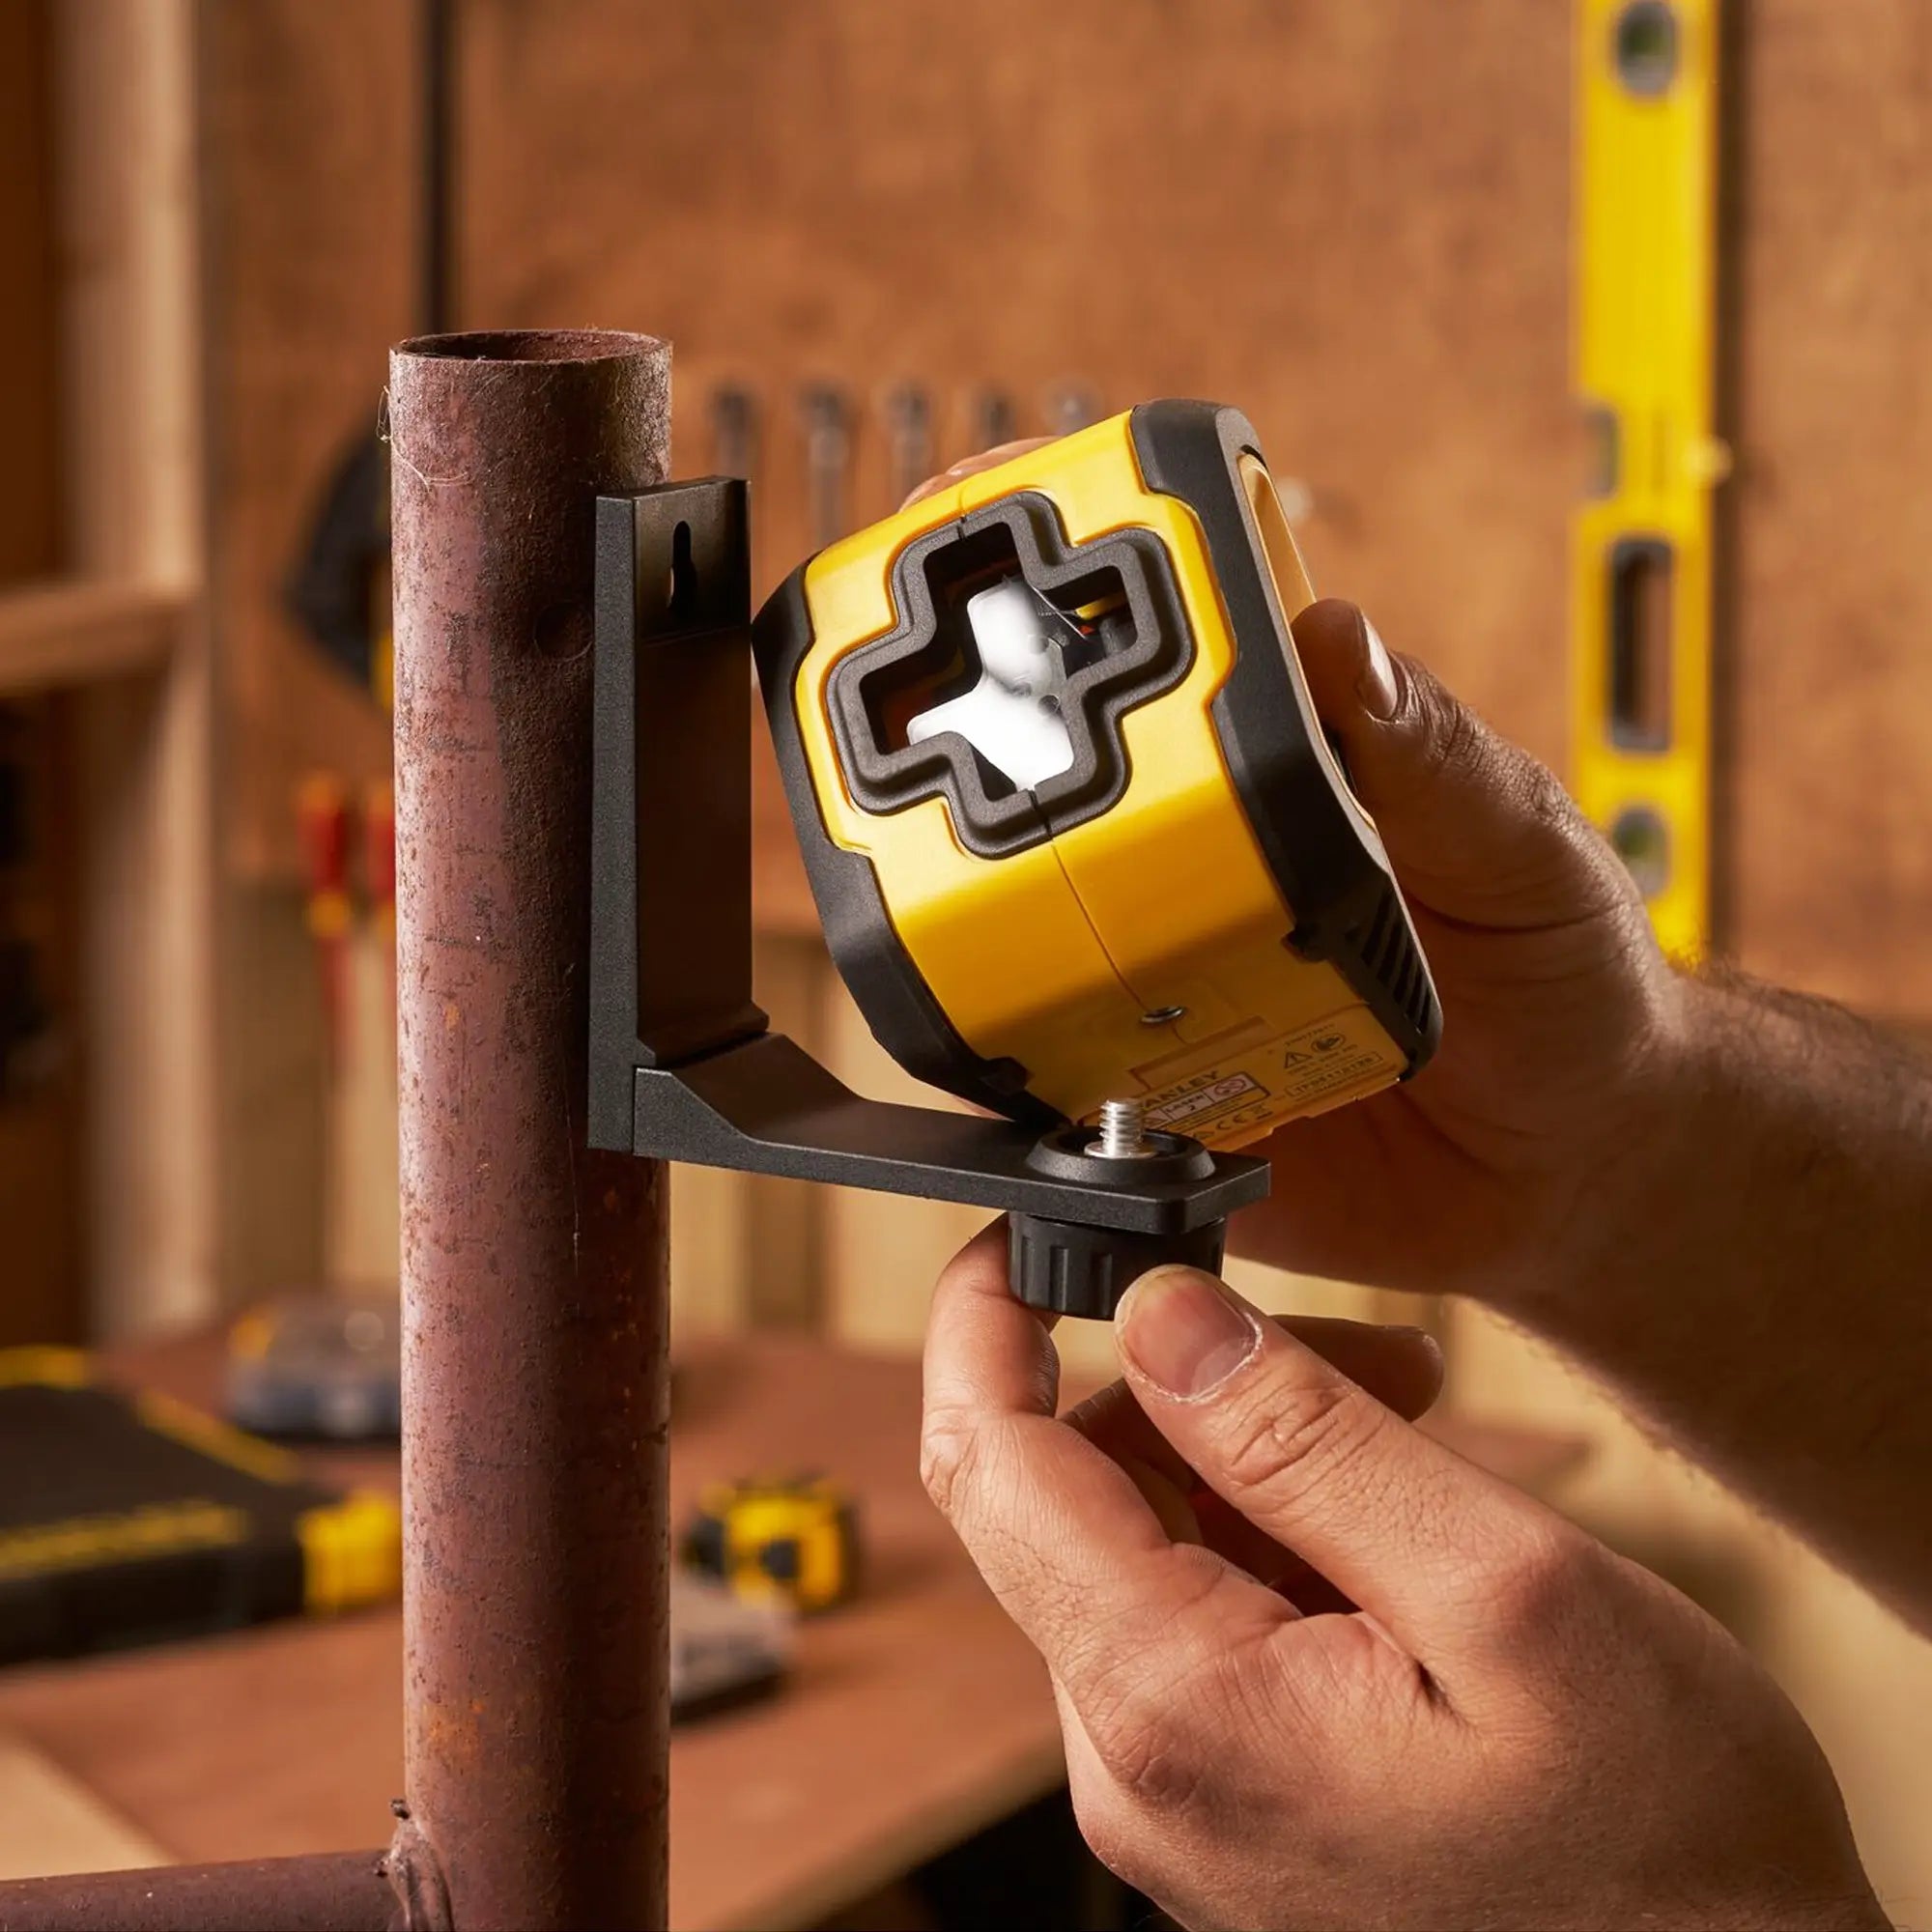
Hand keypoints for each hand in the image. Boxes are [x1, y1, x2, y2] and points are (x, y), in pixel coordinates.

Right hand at [909, 433, 1682, 1304]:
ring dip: (973, 930)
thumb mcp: (1527, 851)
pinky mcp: (1149, 1087)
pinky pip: (1055, 1081)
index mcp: (1294, 753)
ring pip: (1019, 924)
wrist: (1571, 1167)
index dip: (1063, 560)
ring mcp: (1165, 965)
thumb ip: (1435, 758)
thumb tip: (1335, 633)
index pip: (1164, 632)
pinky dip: (1012, 1090)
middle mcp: (1206, 850)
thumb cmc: (1568, 984)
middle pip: (1045, 769)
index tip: (990, 517)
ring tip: (959, 946)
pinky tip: (999, 1098)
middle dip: (961, 747)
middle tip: (929, 759)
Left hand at [922, 1231, 1884, 1931]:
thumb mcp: (1504, 1590)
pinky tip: (1399, 1533)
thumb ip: (1305, 1440)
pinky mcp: (1228, 1796)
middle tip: (1376, 1361)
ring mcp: (1177, 1790)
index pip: (991, 1464)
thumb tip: (1157, 1313)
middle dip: (1196, 1385)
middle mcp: (1138, 1763)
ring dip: (1256, 1456)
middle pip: (1078, 1491)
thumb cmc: (1660, 1850)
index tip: (1024, 1232)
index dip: (986, 1322)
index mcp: (1175, 1705)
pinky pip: (1198, 1616)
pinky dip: (1280, 1538)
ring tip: (1414, 1436)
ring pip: (1143, 1542)